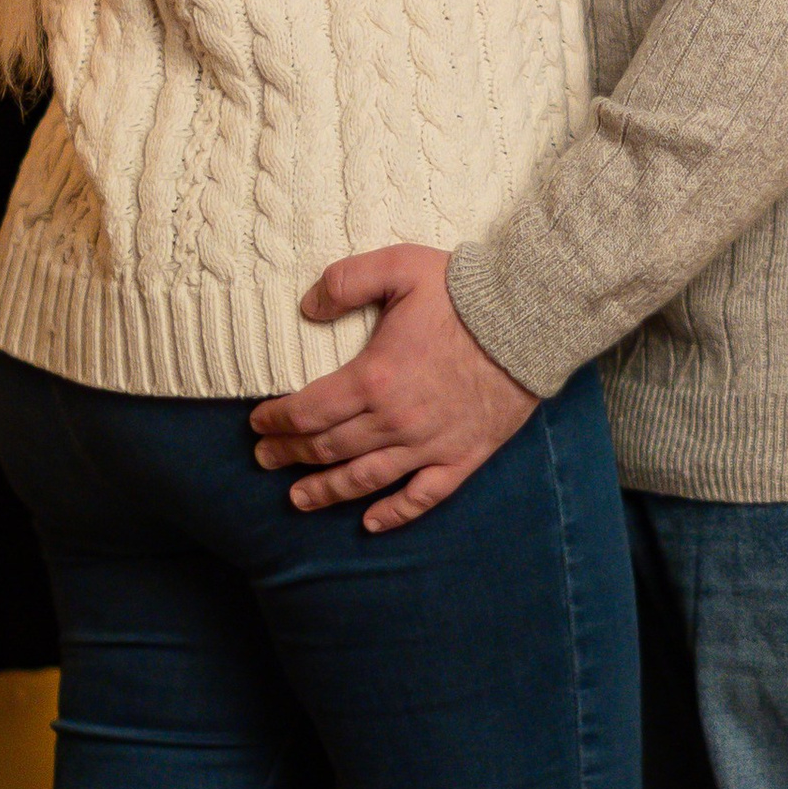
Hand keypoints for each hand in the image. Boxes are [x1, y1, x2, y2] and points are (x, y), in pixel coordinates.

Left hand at [248, 245, 538, 530]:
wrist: (529, 322)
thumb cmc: (463, 293)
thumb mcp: (399, 266)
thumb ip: (345, 281)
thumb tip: (307, 307)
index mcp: (374, 378)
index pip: (307, 411)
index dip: (276, 420)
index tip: (258, 423)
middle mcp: (395, 421)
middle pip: (328, 448)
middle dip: (289, 455)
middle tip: (265, 459)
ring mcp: (428, 445)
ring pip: (365, 479)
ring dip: (326, 491)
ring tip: (298, 499)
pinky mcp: (461, 457)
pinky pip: (422, 497)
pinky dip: (394, 514)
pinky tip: (371, 523)